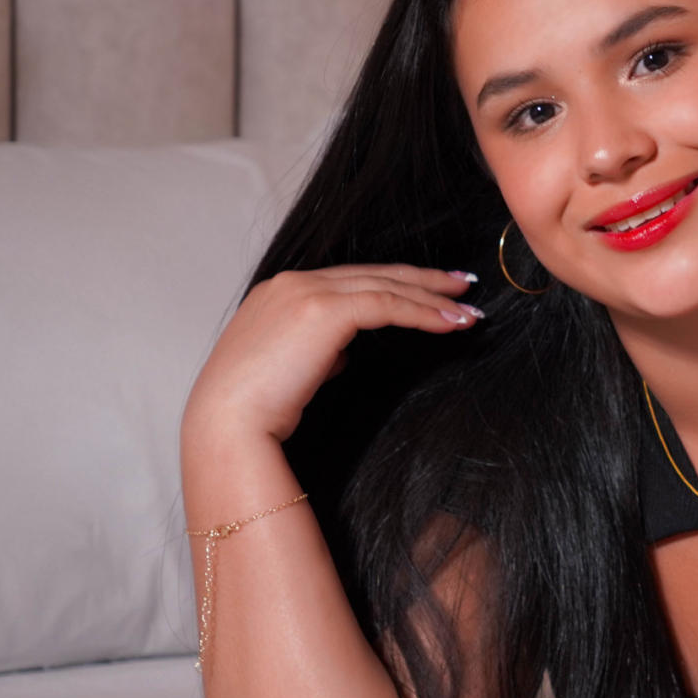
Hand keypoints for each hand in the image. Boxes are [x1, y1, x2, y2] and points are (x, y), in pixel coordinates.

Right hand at [183, 263, 485, 443]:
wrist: (228, 424)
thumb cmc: (253, 412)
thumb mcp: (286, 372)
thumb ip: (315, 353)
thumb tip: (341, 354)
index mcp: (279, 293)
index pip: (349, 280)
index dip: (392, 284)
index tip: (427, 293)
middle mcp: (291, 283)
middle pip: (373, 273)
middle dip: (422, 279)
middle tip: (460, 286)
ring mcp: (306, 291)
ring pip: (386, 284)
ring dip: (433, 297)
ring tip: (468, 311)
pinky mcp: (324, 309)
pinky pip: (387, 304)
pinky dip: (424, 313)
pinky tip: (452, 324)